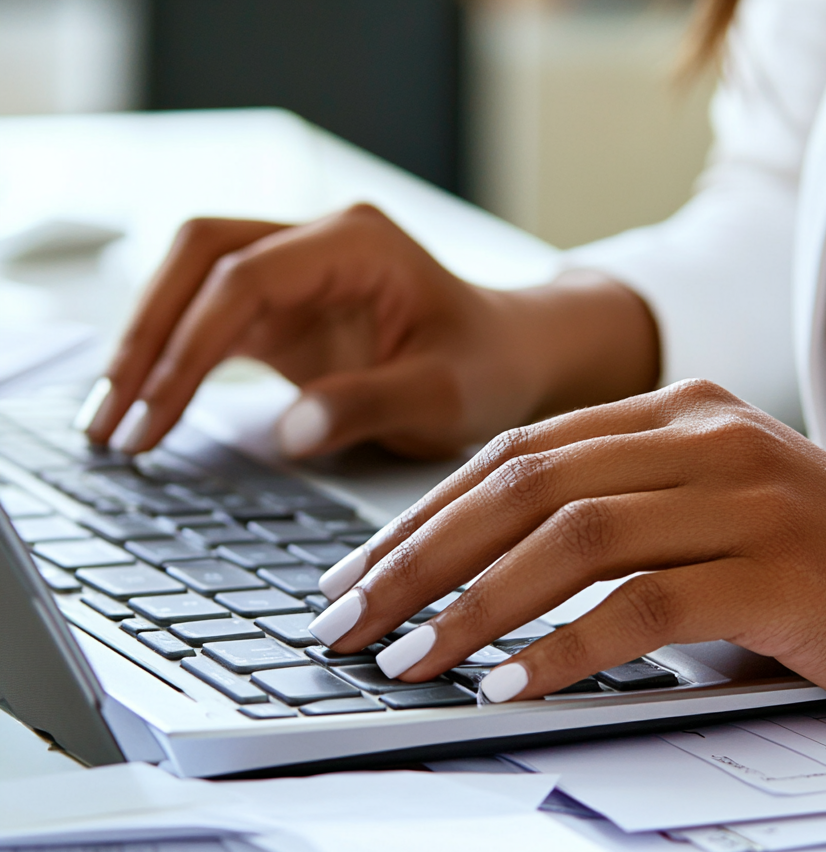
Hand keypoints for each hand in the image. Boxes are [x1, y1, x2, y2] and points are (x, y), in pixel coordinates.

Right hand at [79, 205, 657, 458]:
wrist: (510, 355)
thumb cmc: (488, 366)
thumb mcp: (445, 394)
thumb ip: (369, 404)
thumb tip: (286, 431)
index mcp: (358, 243)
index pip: (245, 278)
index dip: (189, 345)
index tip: (155, 412)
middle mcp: (319, 242)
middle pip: (198, 256)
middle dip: (146, 333)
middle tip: (111, 416)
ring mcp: (300, 270)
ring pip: (192, 281)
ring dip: (148, 344)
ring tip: (112, 420)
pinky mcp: (289, 307)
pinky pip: (213, 319)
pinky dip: (178, 361)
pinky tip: (151, 407)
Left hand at [308, 380, 825, 725]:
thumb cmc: (820, 568)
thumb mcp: (704, 518)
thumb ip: (613, 523)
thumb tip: (480, 582)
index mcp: (674, 414)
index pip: (516, 454)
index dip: (424, 515)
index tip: (359, 574)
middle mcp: (702, 437)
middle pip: (524, 486)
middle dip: (420, 557)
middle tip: (350, 620)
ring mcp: (745, 496)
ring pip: (573, 539)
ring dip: (473, 604)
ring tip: (407, 660)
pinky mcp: (780, 568)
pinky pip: (647, 603)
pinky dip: (567, 648)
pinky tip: (510, 685)